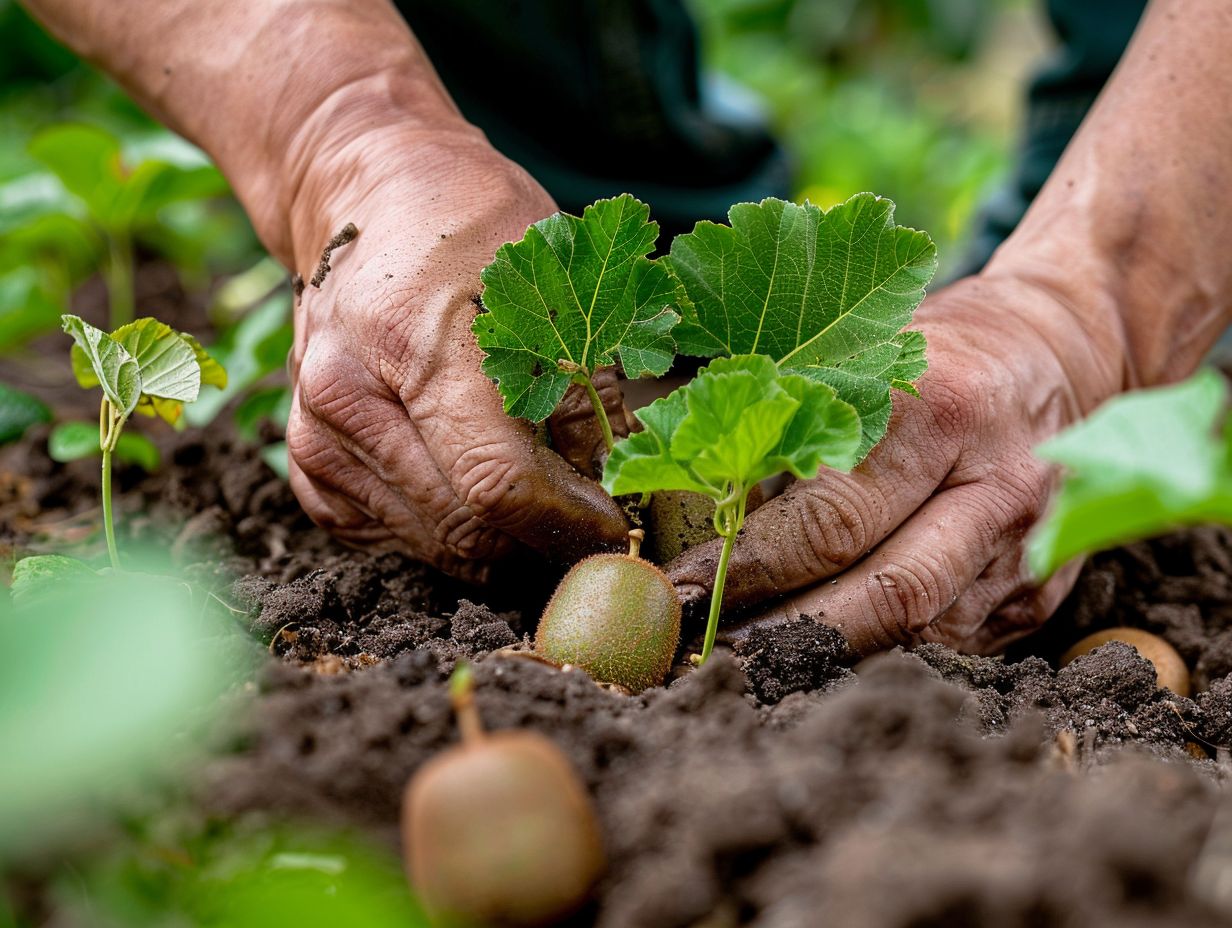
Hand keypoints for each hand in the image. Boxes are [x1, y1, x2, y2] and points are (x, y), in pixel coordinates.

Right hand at [283, 126, 628, 581]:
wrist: (367, 199)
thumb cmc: (472, 228)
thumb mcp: (552, 283)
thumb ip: (585, 393)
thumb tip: (609, 487)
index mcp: (417, 343)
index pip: (496, 483)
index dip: (564, 522)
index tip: (612, 528)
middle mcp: (350, 397)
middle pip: (464, 526)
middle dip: (538, 540)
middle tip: (586, 522)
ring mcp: (318, 434)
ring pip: (432, 543)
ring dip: (496, 541)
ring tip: (538, 499)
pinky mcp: (307, 463)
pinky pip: (391, 538)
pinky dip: (445, 531)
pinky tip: (472, 488)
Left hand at [667, 274, 1126, 654]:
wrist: (1062, 351)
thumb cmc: (934, 353)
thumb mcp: (856, 362)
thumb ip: (789, 437)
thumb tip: (704, 520)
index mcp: (937, 408)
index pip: (830, 518)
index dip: (749, 567)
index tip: (684, 592)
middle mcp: (995, 482)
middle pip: (886, 594)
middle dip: (788, 636)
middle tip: (714, 654)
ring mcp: (1030, 543)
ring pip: (923, 635)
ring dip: (834, 658)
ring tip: (759, 663)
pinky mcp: (1044, 589)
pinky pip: (954, 646)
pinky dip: (886, 655)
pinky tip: (831, 655)